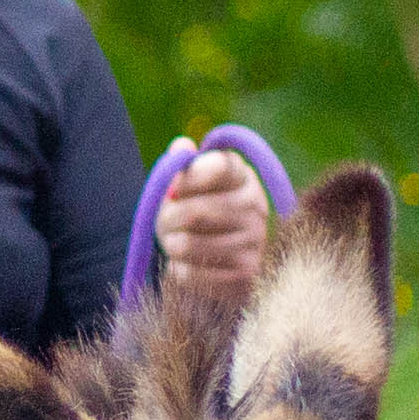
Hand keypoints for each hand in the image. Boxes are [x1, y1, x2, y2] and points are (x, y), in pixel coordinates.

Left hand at [155, 147, 269, 302]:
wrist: (223, 264)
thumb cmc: (197, 215)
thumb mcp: (188, 187)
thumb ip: (181, 166)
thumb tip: (181, 146)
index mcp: (241, 176)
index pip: (216, 167)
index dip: (186, 179)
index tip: (172, 190)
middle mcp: (255, 204)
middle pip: (194, 211)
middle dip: (167, 219)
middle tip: (163, 223)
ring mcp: (254, 240)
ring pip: (187, 245)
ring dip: (171, 245)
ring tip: (174, 242)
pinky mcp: (245, 273)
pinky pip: (190, 272)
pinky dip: (178, 269)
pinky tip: (189, 264)